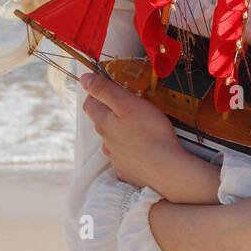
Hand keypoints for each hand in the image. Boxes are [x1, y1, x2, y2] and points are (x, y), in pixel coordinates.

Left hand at [80, 71, 183, 194]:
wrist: (166, 169)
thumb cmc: (150, 133)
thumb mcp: (128, 103)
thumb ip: (105, 90)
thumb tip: (84, 79)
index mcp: (104, 123)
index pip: (89, 104)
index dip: (96, 93)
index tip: (109, 87)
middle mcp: (105, 142)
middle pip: (102, 123)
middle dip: (111, 113)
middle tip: (130, 106)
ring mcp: (116, 159)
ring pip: (113, 142)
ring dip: (121, 134)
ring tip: (140, 129)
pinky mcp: (128, 171)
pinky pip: (125, 159)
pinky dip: (131, 152)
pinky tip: (143, 150)